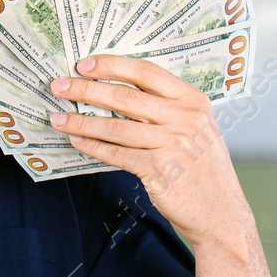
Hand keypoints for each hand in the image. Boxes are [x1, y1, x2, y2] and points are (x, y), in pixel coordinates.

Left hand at [49, 55, 251, 248]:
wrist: (219, 211)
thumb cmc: (202, 166)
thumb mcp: (197, 127)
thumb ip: (167, 107)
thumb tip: (117, 89)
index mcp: (193, 100)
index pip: (146, 72)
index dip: (112, 65)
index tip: (84, 64)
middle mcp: (185, 119)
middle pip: (125, 97)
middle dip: (86, 89)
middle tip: (59, 86)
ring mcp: (173, 145)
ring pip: (115, 127)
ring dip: (81, 121)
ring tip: (57, 118)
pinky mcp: (159, 171)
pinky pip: (116, 154)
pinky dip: (93, 147)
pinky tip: (76, 141)